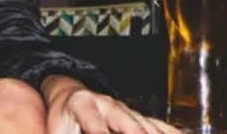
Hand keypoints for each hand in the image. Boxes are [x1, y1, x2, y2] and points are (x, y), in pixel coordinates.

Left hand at [44, 76, 179, 133]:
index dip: (96, 129)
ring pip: (144, 122)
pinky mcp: (138, 117)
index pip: (90, 119)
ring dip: (155, 132)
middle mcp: (108, 103)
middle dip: (133, 131)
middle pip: (123, 119)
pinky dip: (171, 132)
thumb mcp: (55, 129)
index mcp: (83, 104)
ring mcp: (126, 110)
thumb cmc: (62, 119)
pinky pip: (158, 126)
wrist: (71, 96)